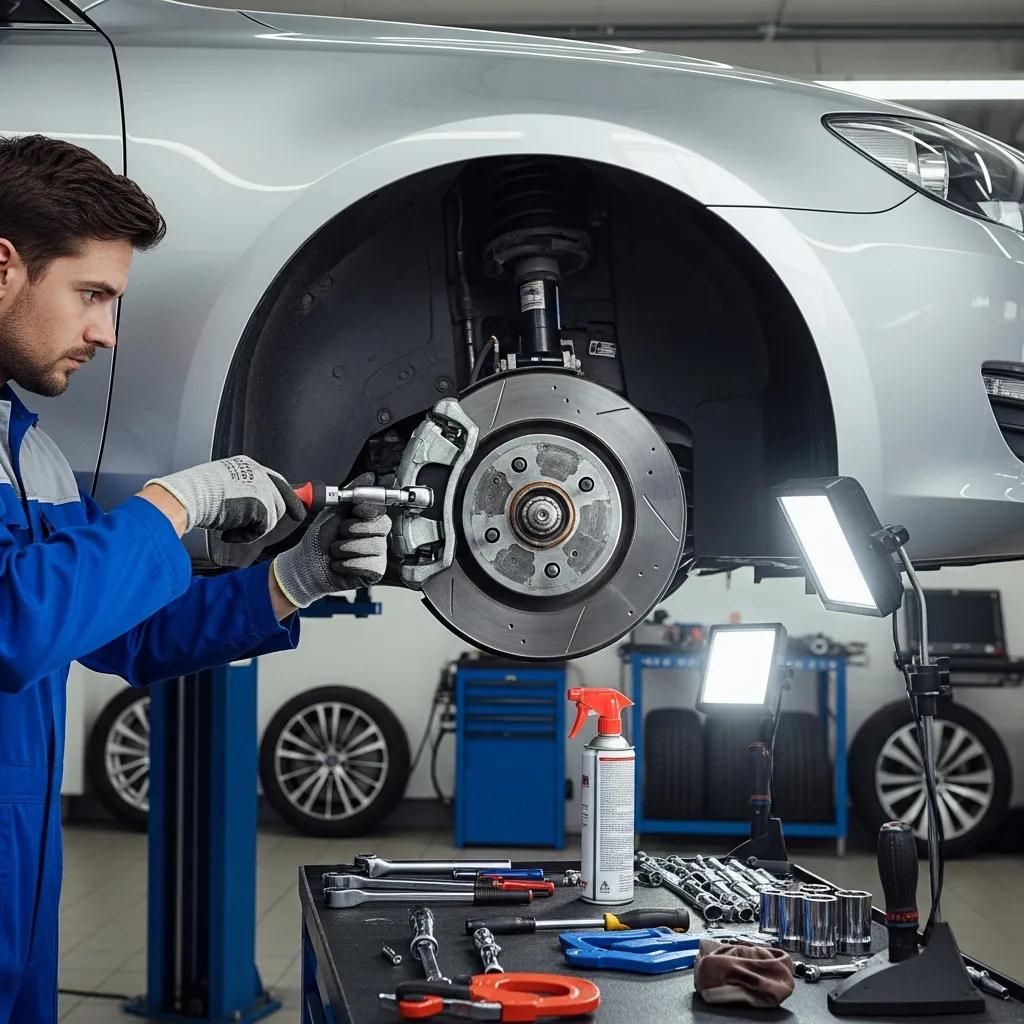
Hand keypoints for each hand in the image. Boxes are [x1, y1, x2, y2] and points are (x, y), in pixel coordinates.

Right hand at [146, 455, 304, 542]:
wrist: (186, 498)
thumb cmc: (195, 495)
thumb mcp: (222, 486)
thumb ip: (241, 492)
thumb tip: (253, 510)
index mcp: (247, 465)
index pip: (276, 481)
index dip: (287, 496)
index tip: (297, 511)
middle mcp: (258, 472)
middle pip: (280, 499)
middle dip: (274, 517)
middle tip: (265, 527)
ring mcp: (262, 487)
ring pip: (273, 516)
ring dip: (253, 529)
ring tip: (231, 530)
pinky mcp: (261, 504)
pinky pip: (263, 528)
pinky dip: (246, 536)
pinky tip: (229, 534)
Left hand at [271, 473, 391, 608]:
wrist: (306, 565)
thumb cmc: (318, 540)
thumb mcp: (333, 511)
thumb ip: (352, 493)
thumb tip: (368, 476)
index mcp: (367, 520)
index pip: (380, 509)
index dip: (368, 510)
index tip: (355, 511)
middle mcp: (376, 536)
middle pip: (381, 526)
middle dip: (355, 529)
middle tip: (341, 532)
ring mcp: (377, 554)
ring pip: (374, 545)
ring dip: (347, 548)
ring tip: (335, 551)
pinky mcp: (374, 571)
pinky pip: (370, 564)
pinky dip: (349, 564)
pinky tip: (340, 564)